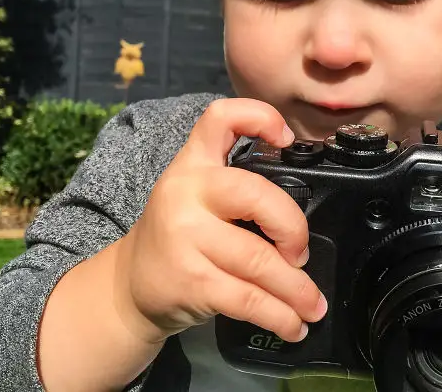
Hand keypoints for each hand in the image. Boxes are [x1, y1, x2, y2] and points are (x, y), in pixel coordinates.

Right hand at [116, 98, 327, 344]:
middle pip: (256, 195)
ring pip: (260, 260)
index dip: (259, 117)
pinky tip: (294, 325)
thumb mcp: (196, 196)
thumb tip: (306, 210)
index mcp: (192, 165)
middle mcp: (186, 193)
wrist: (128, 287)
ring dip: (297, 288)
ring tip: (313, 304)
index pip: (219, 118)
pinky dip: (281, 316)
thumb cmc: (178, 236)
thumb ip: (238, 187)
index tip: (287, 140)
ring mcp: (186, 238)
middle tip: (301, 253)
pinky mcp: (191, 282)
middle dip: (293, 228)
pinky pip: (249, 299)